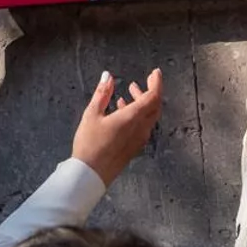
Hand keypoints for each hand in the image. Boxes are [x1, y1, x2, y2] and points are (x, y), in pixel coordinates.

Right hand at [70, 68, 163, 185]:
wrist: (91, 173)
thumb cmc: (90, 144)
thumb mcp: (92, 114)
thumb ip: (102, 93)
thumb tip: (107, 76)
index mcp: (132, 118)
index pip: (153, 96)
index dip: (156, 83)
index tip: (155, 72)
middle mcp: (141, 129)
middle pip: (155, 106)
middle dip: (151, 91)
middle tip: (146, 79)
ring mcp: (139, 139)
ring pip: (149, 116)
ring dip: (143, 102)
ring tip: (129, 92)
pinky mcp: (135, 147)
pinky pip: (143, 126)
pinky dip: (138, 114)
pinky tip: (122, 110)